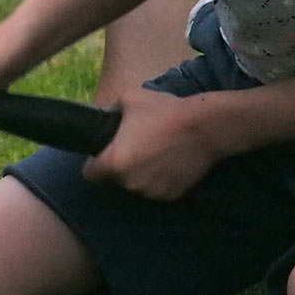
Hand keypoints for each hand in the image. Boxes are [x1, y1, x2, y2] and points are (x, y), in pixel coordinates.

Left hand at [81, 86, 223, 200]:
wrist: (204, 126)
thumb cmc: (164, 111)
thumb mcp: (128, 98)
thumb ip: (110, 109)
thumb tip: (105, 115)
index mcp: (114, 162)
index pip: (90, 175)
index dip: (94, 164)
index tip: (102, 156)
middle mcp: (129, 183)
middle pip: (114, 180)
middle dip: (119, 168)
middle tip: (134, 148)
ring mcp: (151, 192)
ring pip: (136, 187)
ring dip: (139, 175)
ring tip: (153, 154)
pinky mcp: (171, 196)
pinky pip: (156, 190)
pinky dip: (158, 180)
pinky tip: (168, 162)